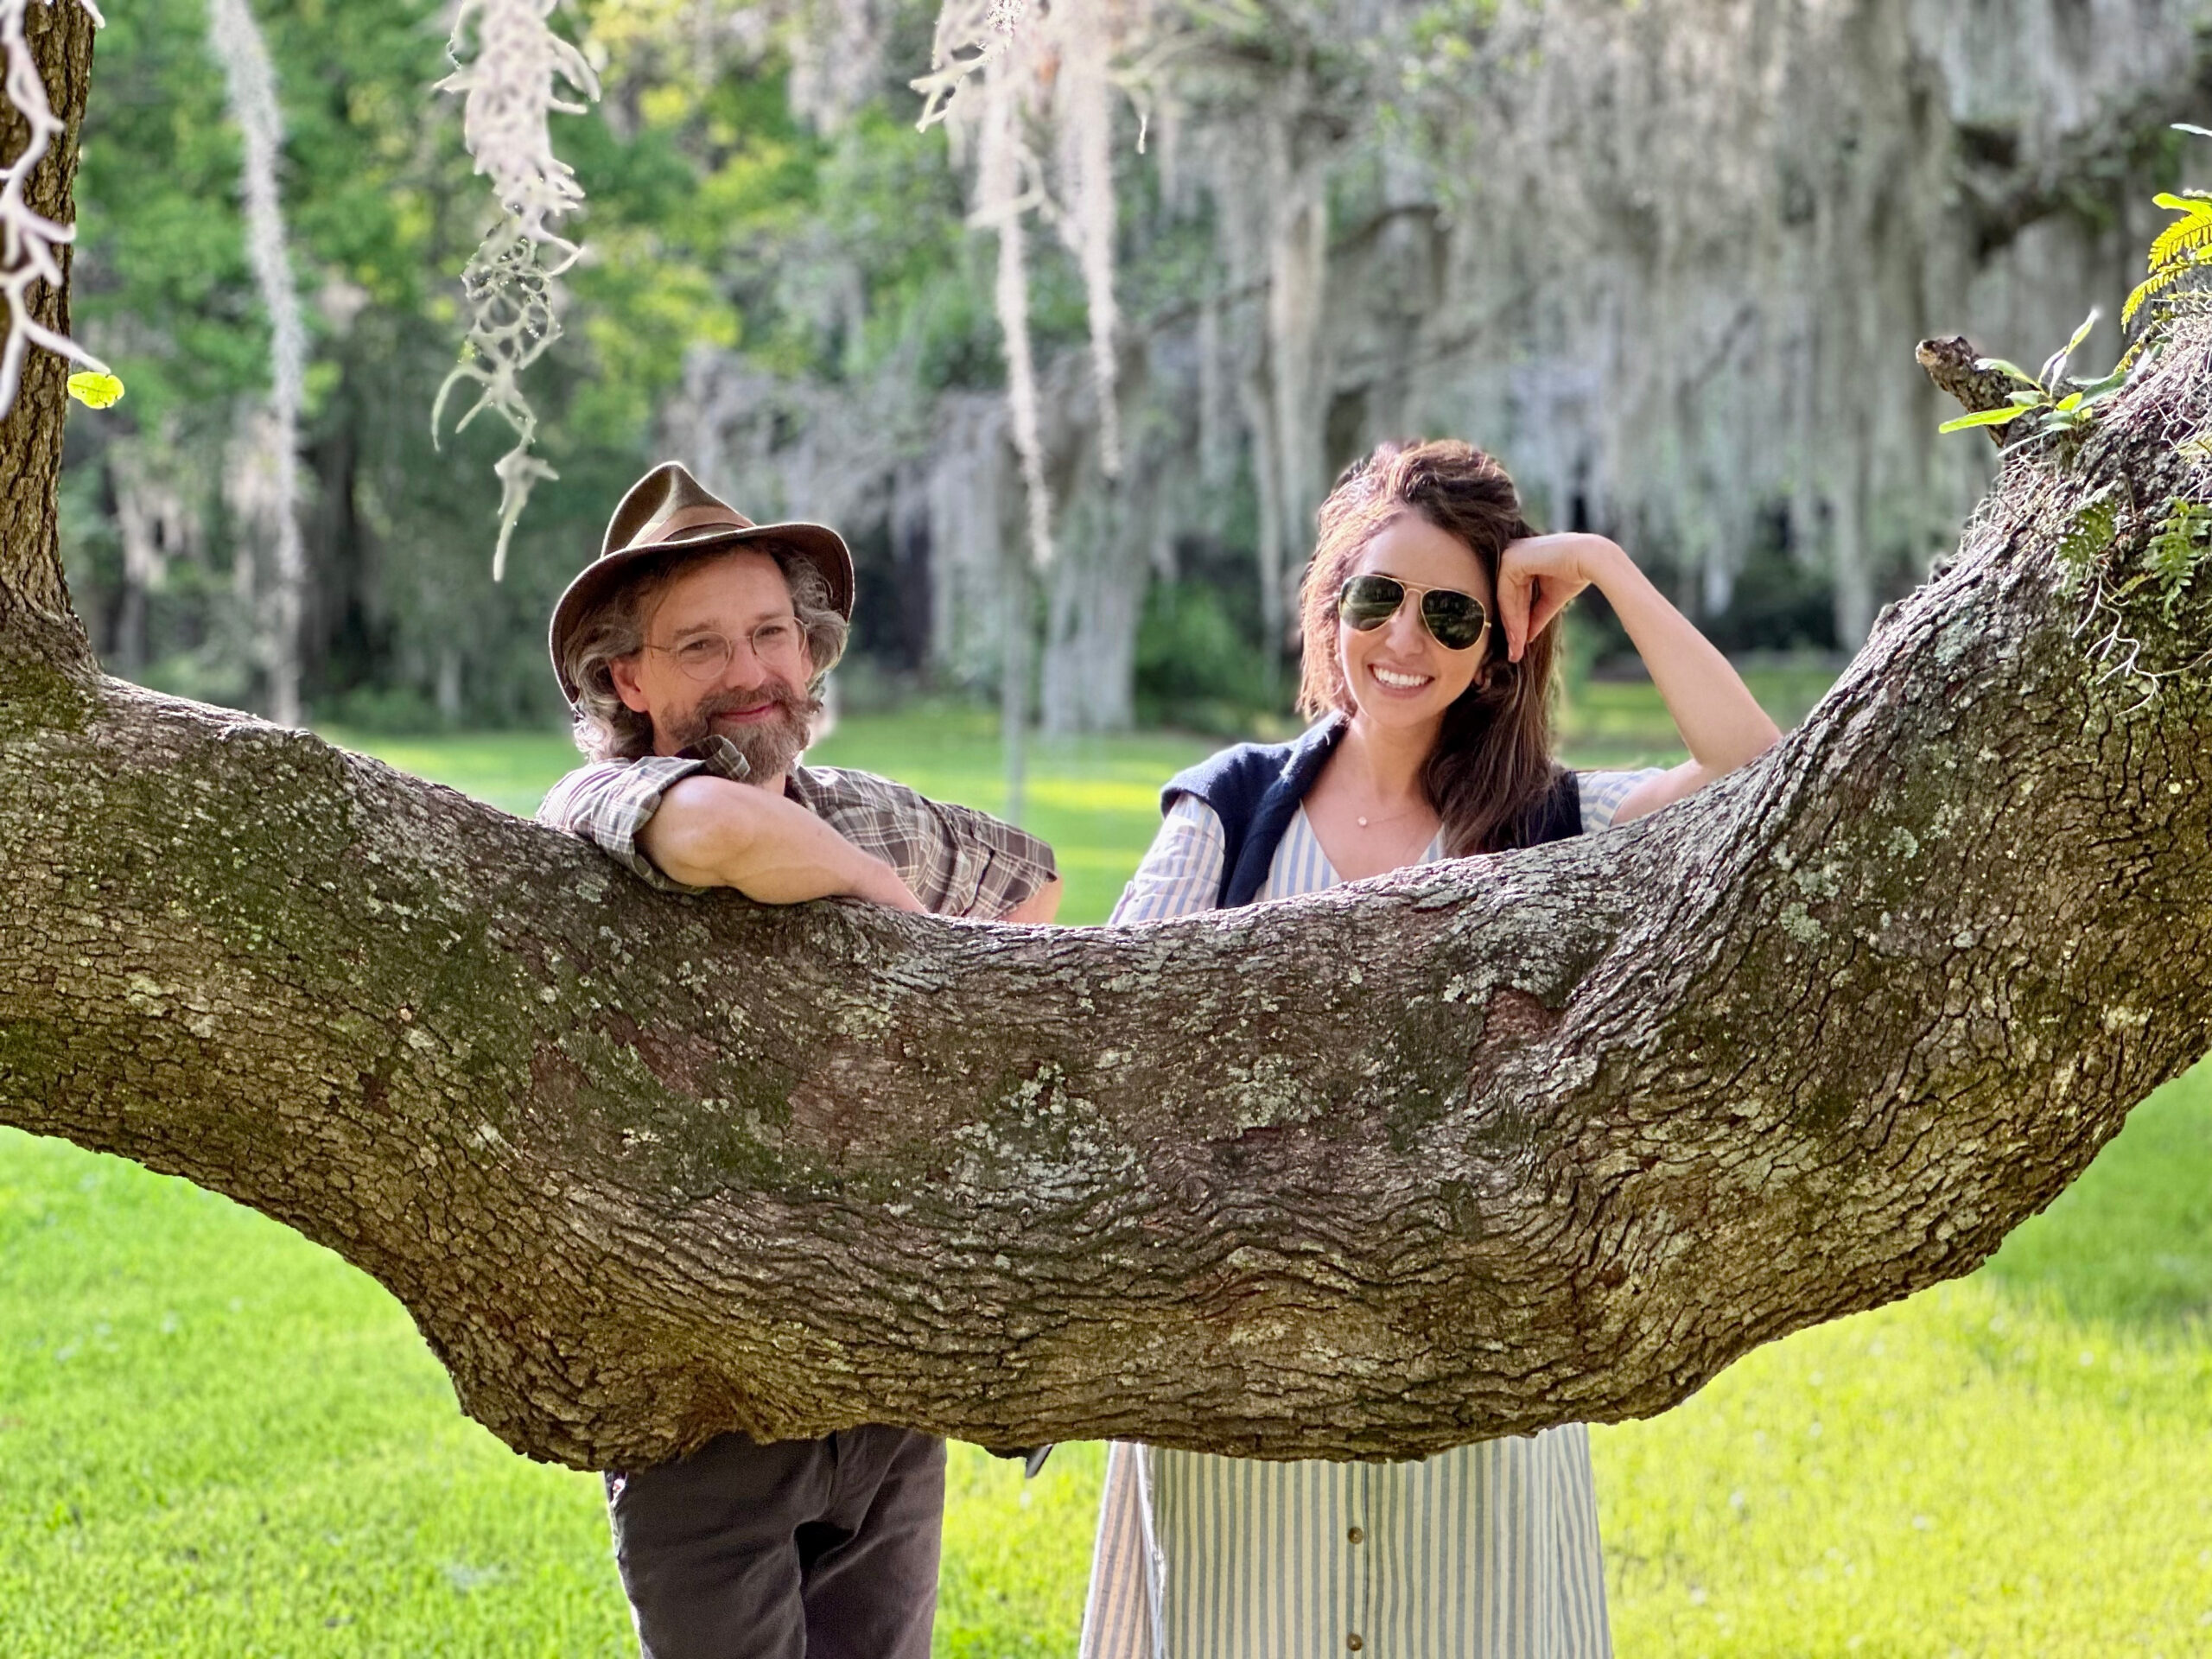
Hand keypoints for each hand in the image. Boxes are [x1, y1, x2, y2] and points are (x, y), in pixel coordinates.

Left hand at [1495, 533, 1620, 661]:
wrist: (1591, 559)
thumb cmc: (1576, 573)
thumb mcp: (1551, 598)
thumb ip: (1536, 614)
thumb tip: (1525, 637)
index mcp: (1522, 559)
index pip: (1515, 595)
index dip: (1518, 622)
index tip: (1518, 646)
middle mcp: (1513, 554)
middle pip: (1509, 599)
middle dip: (1513, 628)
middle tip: (1515, 653)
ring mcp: (1510, 555)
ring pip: (1506, 599)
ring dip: (1512, 626)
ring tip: (1517, 649)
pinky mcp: (1511, 560)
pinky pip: (1506, 594)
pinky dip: (1511, 616)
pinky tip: (1517, 635)